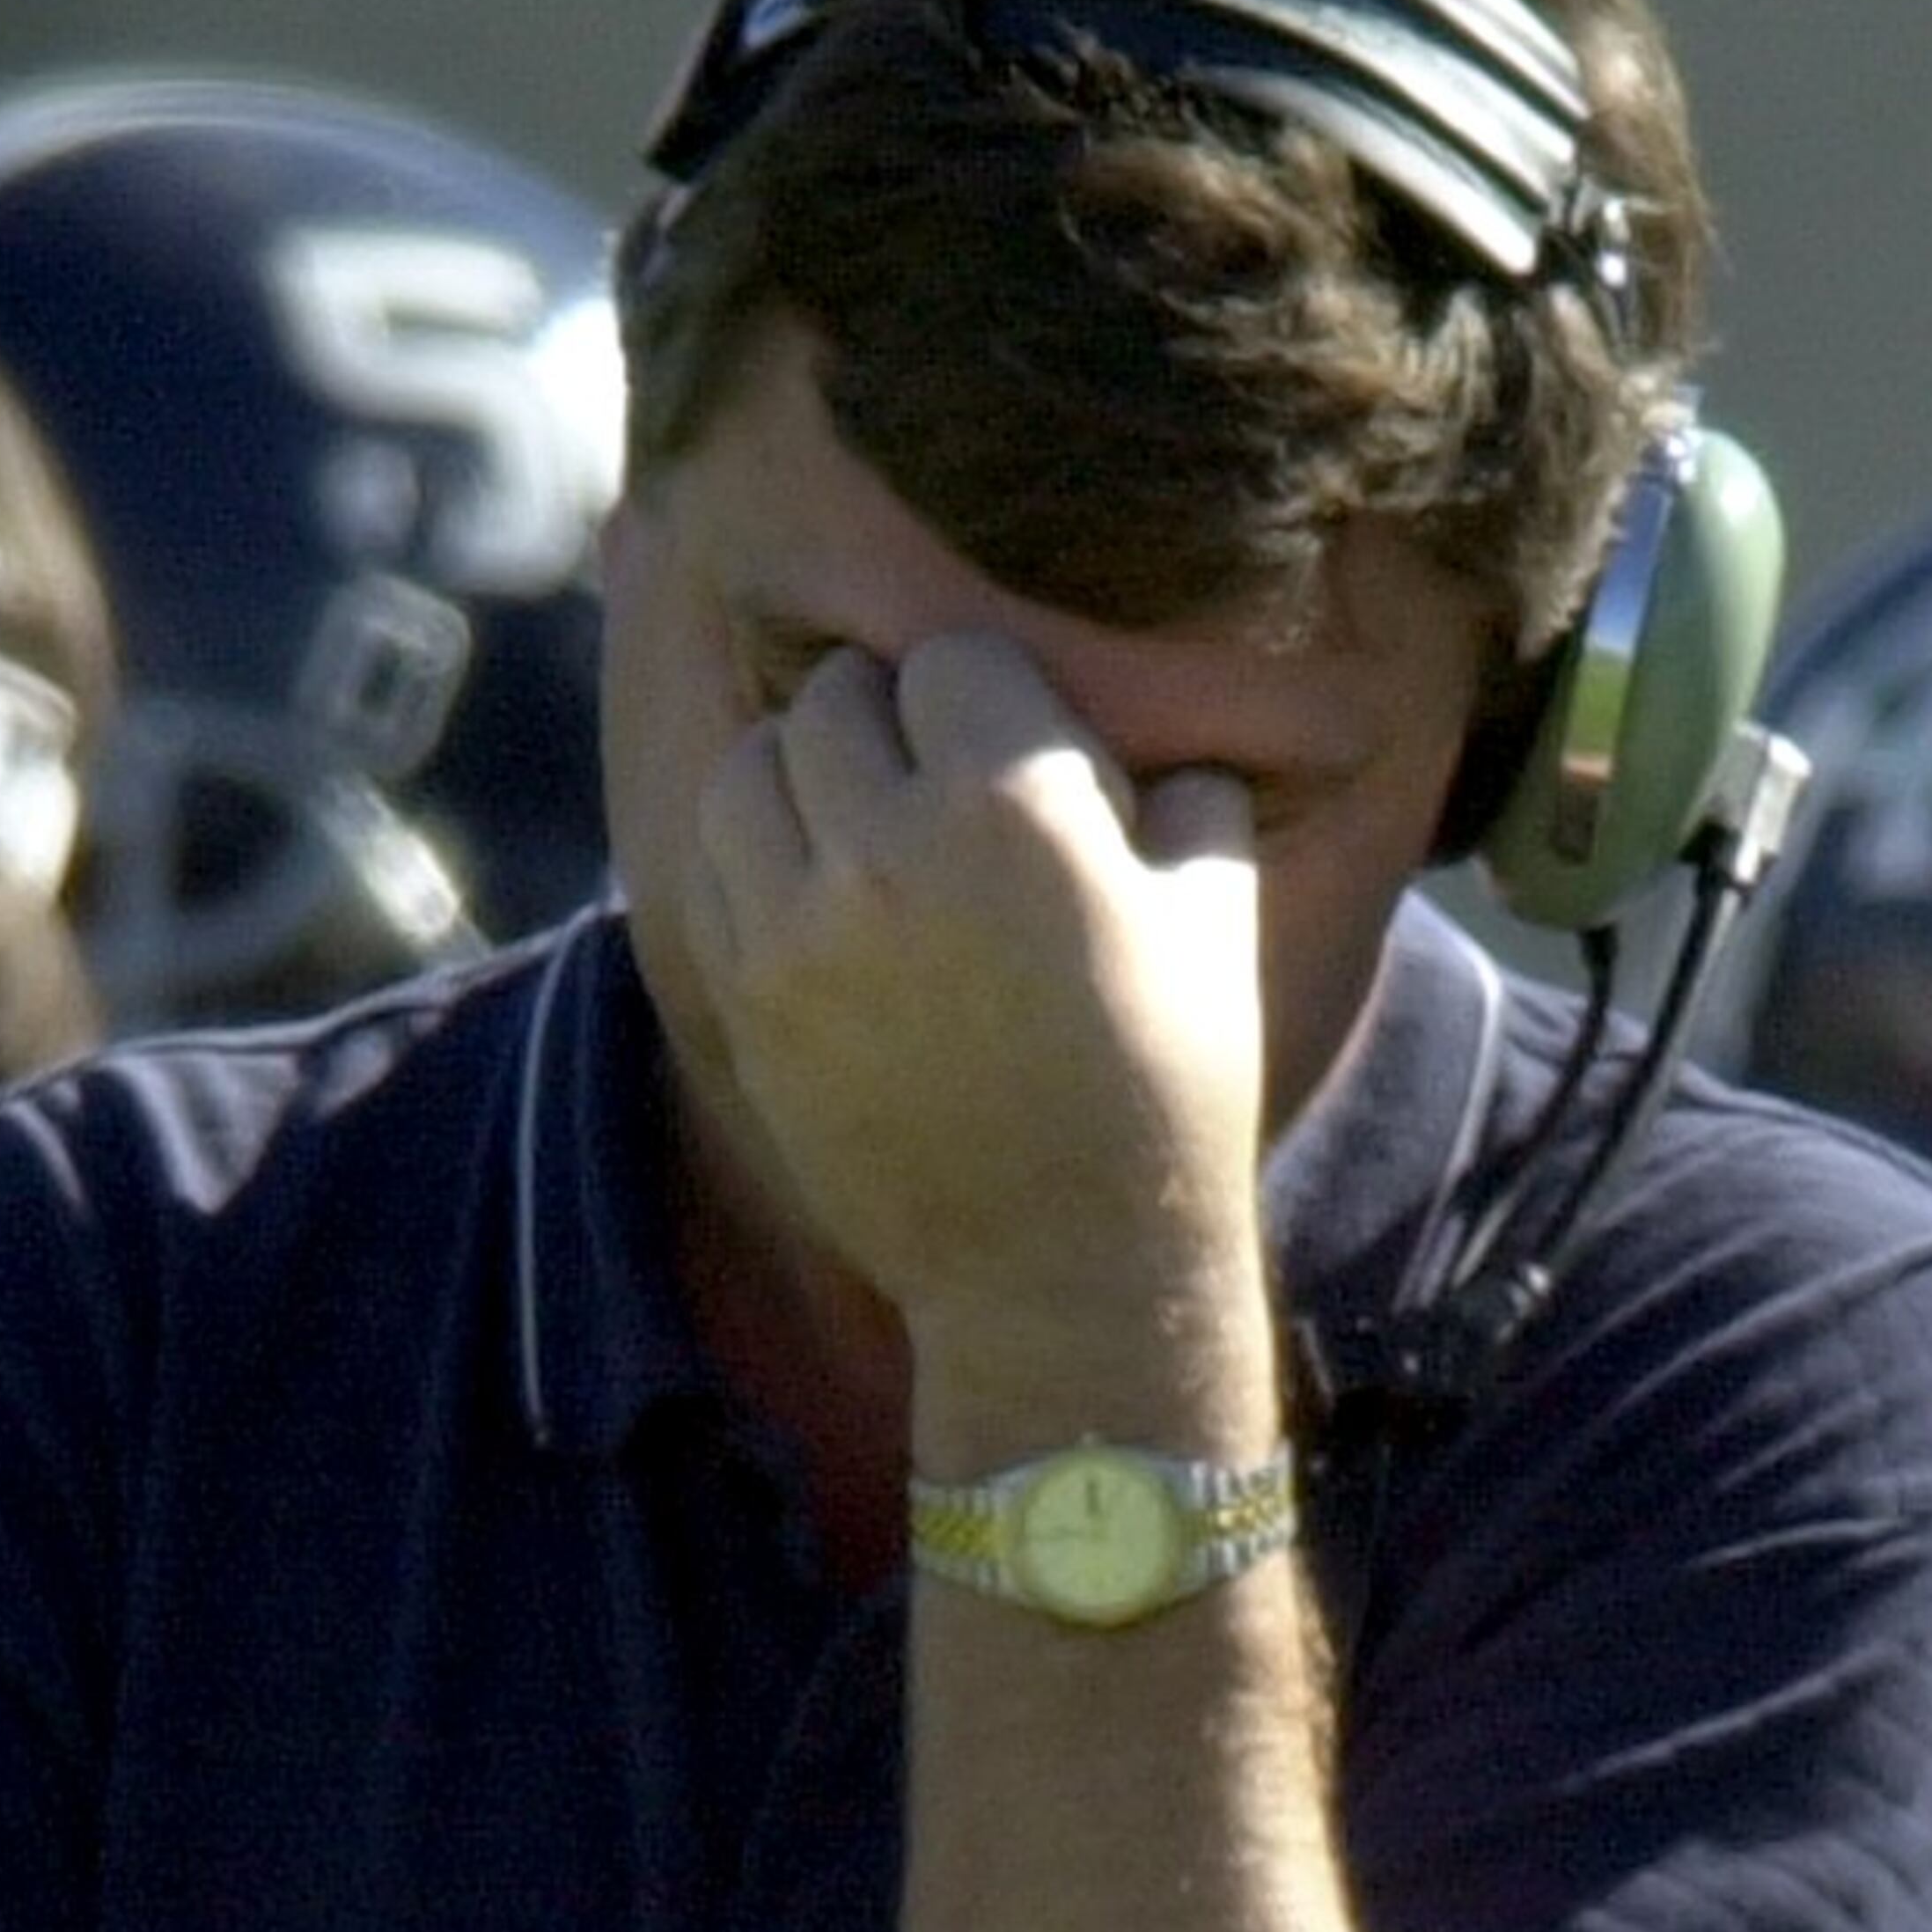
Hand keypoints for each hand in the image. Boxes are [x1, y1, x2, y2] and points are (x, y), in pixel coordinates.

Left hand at [687, 630, 1274, 1418]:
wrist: (1061, 1272)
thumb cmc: (1163, 1095)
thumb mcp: (1217, 927)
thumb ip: (1195, 804)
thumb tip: (1180, 751)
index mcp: (1015, 805)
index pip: (953, 659)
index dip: (991, 700)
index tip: (1017, 755)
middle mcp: (889, 848)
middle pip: (837, 697)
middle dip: (889, 725)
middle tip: (932, 785)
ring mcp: (799, 927)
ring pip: (750, 766)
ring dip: (799, 776)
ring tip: (854, 824)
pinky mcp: (748, 1000)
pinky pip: (714, 866)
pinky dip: (754, 858)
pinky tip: (813, 895)